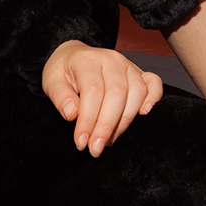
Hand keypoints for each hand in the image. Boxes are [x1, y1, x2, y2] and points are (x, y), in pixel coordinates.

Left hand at [42, 40, 162, 156]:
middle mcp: (111, 59)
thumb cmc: (62, 72)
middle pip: (116, 94)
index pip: (92, 91)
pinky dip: (153, 98)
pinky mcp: (139, 72)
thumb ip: (60, 97)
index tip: (81, 142)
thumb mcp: (51, 82)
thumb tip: (72, 114)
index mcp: (87, 60)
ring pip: (137, 92)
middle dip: (106, 126)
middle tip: (95, 148)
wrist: (73, 57)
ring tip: (109, 139)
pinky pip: (154, 83)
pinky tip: (143, 114)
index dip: (88, 120)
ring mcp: (128, 65)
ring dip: (125, 121)